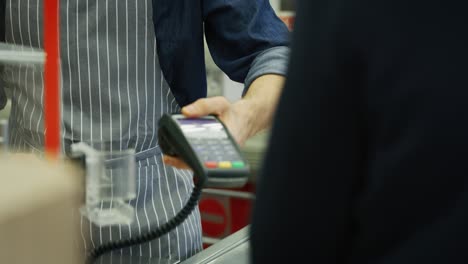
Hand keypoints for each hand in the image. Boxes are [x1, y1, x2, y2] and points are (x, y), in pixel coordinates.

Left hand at [162, 74, 284, 169]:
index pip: (204, 155)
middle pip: (200, 164)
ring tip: (169, 158)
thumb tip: (185, 112)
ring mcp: (220, 157)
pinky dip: (191, 157)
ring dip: (185, 161)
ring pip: (200, 164)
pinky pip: (202, 160)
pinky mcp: (216, 156)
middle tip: (167, 158)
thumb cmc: (233, 113)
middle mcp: (223, 153)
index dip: (188, 159)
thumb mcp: (219, 103)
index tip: (174, 157)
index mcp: (225, 141)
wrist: (246, 118)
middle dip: (183, 162)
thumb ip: (202, 106)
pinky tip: (179, 154)